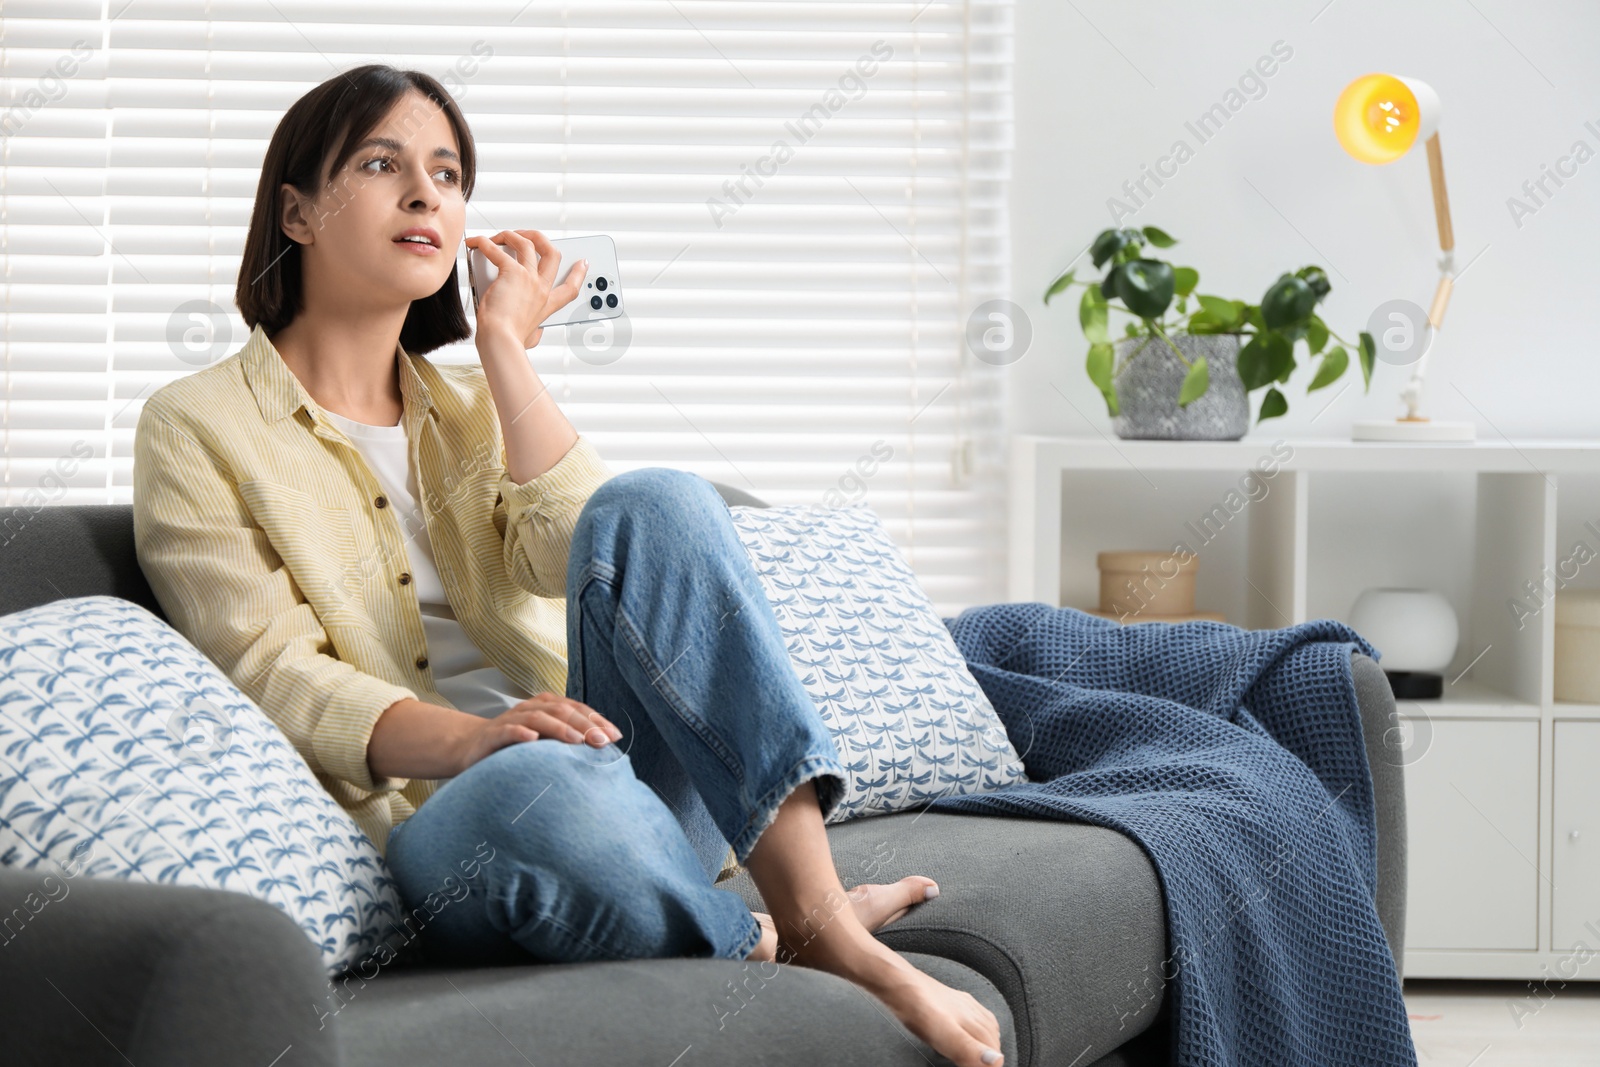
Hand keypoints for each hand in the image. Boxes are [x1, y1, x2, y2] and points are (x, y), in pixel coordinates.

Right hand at [452, 690, 622, 773]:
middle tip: (602, 741)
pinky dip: (520, 732)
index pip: (576, 708)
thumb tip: (603, 750)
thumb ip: (567, 740)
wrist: (470, 748)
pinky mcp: (492, 735)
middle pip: (562, 710)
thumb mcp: (544, 741)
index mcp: (545, 707)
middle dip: (584, 725)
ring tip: (577, 740)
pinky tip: (533, 739)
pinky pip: (507, 730)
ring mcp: (511, 720)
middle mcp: (530, 708)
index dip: (596, 720)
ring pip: (538, 717)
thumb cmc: (515, 746)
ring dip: (559, 727)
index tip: (615, 736)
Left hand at [465, 230, 588, 349]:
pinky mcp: (511, 273)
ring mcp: (529, 279)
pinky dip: (485, 243)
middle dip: (540, 238)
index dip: (579, 273)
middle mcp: (541, 288)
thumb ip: (536, 332)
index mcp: (547, 304)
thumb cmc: (511, 341)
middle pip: (552, 253)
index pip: (570, 287)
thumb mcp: (531, 339)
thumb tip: (536, 332)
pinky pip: (497, 250)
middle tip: (526, 235)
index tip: (582, 263)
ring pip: (527, 243)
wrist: (501, 340)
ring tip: (499, 237)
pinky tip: (477, 243)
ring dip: (512, 235)